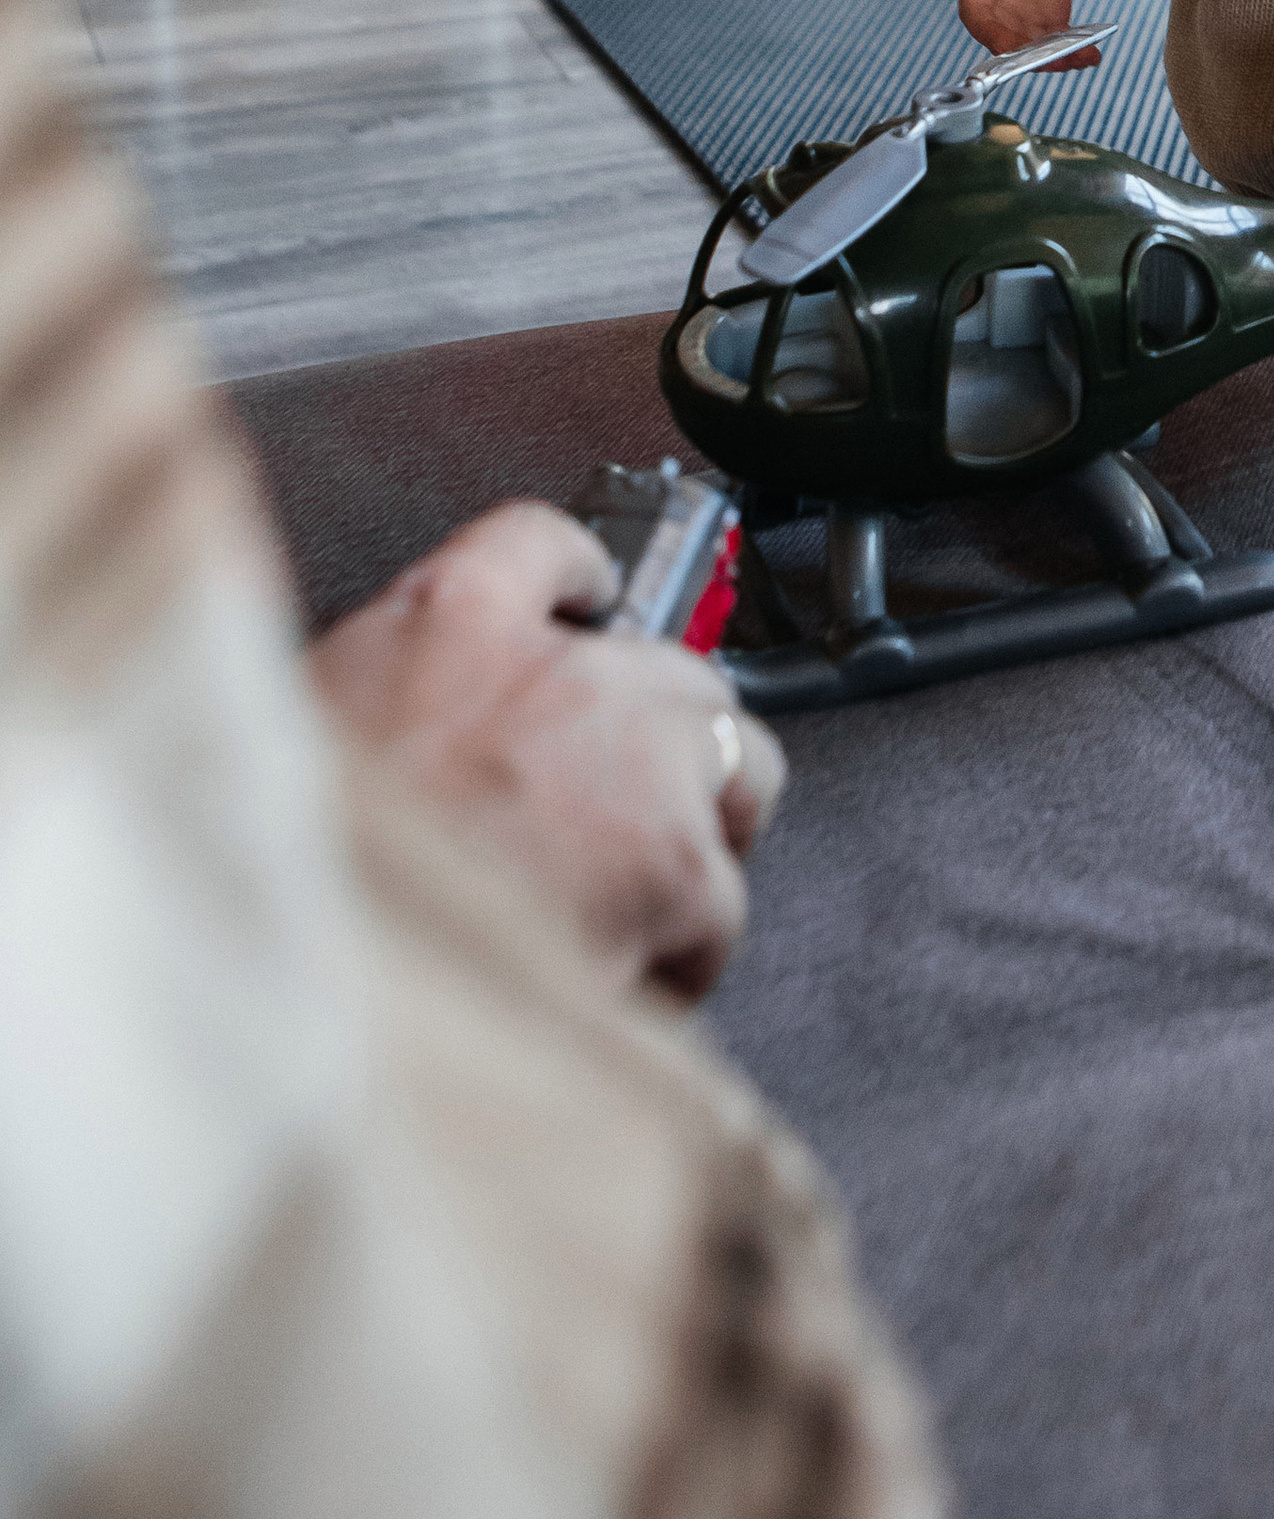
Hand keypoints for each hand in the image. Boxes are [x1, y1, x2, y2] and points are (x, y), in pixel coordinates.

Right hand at [307, 501, 785, 1001]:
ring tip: (613, 904)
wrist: (309, 975)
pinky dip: (678, 948)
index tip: (589, 599)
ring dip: (687, 835)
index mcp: (447, 620)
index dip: (573, 581)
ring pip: (736, 772)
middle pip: (676, 671)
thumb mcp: (293, 742)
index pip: (540, 542)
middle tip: (605, 813)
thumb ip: (381, 703)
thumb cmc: (297, 878)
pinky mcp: (679, 866)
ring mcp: (637, 761)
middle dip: (659, 743)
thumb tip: (417, 730)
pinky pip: (719, 905)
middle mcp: (561, 670)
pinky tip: (609, 975)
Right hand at [959, 0, 1085, 55]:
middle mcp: (999, 8)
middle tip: (1056, 60)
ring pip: (1034, 49)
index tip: (1008, 47)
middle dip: (1030, 56)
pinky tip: (1093, 55)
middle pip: (1006, 41)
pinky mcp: (1048, 19)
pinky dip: (1074, 53)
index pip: (976, 13)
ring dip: (1056, 60)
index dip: (989, 33)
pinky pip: (1059, 43)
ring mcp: (1023, 18)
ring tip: (1082, 58)